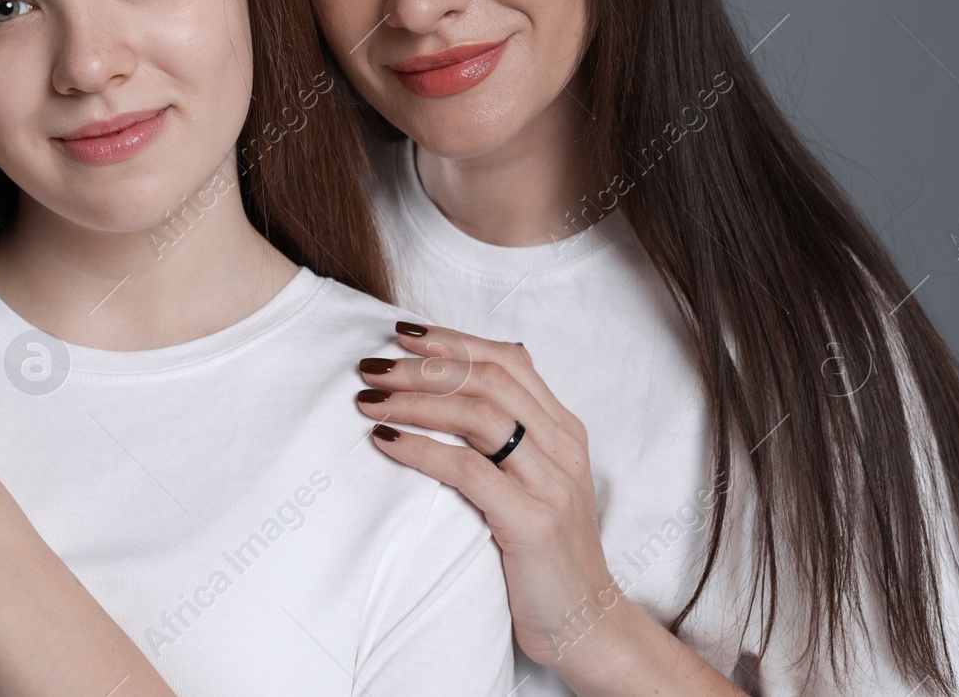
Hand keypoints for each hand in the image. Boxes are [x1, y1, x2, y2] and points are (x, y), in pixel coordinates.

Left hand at [356, 324, 627, 675]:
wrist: (589, 625)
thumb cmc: (549, 553)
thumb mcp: (541, 482)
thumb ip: (515, 436)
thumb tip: (465, 385)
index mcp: (565, 431)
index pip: (509, 360)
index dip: (454, 340)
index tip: (403, 334)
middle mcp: (562, 448)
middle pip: (488, 380)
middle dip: (423, 366)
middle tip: (371, 367)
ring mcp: (551, 484)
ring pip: (477, 416)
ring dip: (415, 401)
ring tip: (369, 401)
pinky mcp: (532, 523)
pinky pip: (468, 470)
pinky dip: (422, 449)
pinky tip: (387, 441)